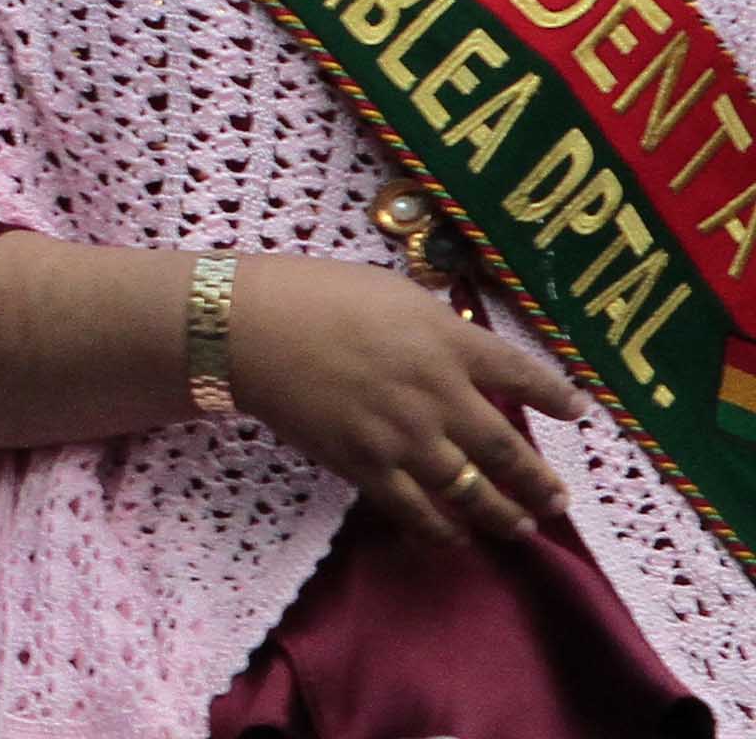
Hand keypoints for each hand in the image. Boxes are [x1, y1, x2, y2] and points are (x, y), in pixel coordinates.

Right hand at [225, 252, 580, 544]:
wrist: (245, 327)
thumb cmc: (311, 292)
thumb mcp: (390, 291)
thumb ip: (435, 326)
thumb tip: (462, 352)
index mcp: (447, 342)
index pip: (522, 374)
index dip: (557, 397)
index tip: (580, 413)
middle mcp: (438, 394)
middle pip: (506, 448)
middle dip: (538, 480)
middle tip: (559, 502)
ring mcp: (404, 436)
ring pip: (470, 490)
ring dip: (502, 515)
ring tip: (521, 529)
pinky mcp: (365, 465)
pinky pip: (415, 510)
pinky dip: (441, 529)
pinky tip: (454, 535)